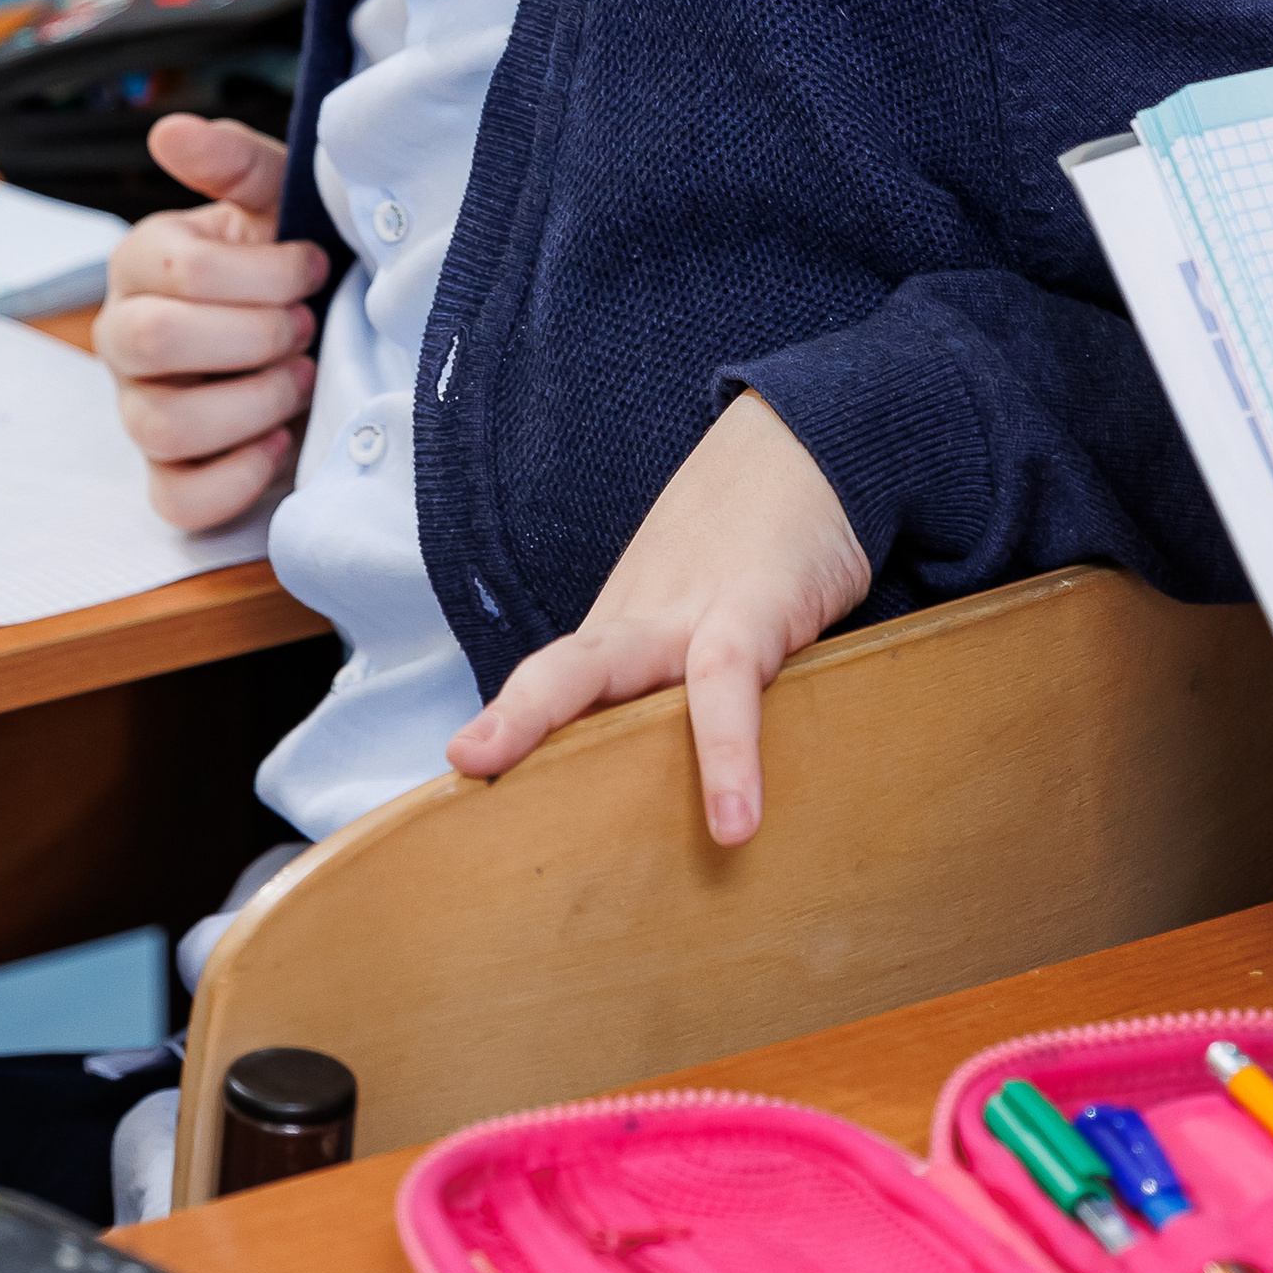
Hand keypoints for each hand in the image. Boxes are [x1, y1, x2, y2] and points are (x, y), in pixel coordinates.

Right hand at [93, 115, 330, 532]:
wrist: (327, 330)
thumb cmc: (292, 260)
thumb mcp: (276, 200)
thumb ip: (233, 162)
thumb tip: (169, 132)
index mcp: (141, 262)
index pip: (178, 271)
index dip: (261, 273)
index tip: (310, 266)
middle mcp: (123, 337)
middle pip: (152, 342)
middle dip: (251, 334)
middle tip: (306, 325)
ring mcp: (139, 409)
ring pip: (162, 425)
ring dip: (252, 402)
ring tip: (300, 378)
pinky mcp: (170, 474)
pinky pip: (178, 498)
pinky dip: (236, 476)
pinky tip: (280, 440)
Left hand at [445, 391, 867, 844]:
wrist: (808, 444)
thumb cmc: (754, 543)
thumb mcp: (703, 611)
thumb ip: (673, 682)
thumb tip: (657, 771)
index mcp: (626, 630)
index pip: (555, 688)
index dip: (511, 731)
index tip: (469, 781)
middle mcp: (642, 621)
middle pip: (561, 669)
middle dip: (510, 717)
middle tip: (464, 764)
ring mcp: (691, 610)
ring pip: (609, 667)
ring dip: (572, 725)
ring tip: (569, 828)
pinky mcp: (756, 608)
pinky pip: (729, 685)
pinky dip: (727, 752)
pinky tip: (734, 820)